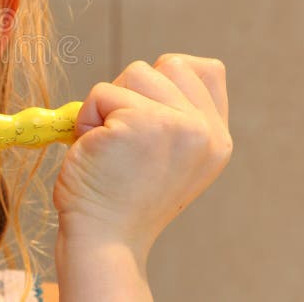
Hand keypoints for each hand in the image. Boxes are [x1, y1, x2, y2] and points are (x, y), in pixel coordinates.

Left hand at [53, 53, 232, 254]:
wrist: (102, 238)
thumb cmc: (119, 196)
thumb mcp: (168, 156)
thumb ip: (176, 115)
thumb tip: (159, 69)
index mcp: (216, 140)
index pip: (207, 70)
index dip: (167, 81)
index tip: (145, 118)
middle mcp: (205, 132)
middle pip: (169, 64)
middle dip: (133, 91)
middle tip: (122, 139)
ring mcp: (178, 125)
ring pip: (134, 72)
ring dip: (107, 105)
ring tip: (107, 146)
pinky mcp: (142, 121)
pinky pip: (101, 92)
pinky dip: (86, 118)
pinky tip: (94, 153)